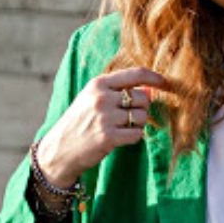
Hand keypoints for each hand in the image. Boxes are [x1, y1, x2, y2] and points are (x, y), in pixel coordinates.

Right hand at [36, 66, 173, 186]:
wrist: (59, 149)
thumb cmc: (79, 122)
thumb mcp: (91, 98)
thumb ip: (117, 90)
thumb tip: (150, 89)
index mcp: (98, 84)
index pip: (135, 74)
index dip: (154, 77)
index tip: (164, 83)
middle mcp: (102, 98)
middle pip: (143, 98)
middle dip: (142, 108)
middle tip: (129, 117)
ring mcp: (105, 117)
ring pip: (142, 117)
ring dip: (138, 124)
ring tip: (122, 128)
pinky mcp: (108, 137)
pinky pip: (137, 134)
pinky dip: (133, 137)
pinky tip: (120, 138)